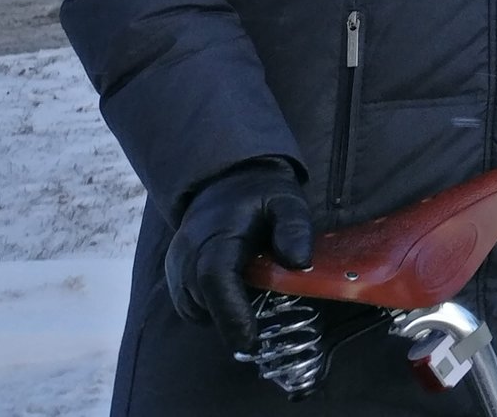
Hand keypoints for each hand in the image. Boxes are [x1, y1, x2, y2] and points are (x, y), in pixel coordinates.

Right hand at [164, 158, 313, 353]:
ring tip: (251, 284)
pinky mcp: (174, 275)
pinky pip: (191, 305)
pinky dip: (213, 305)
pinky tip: (235, 285)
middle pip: (204, 301)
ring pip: (197, 309)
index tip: (250, 340)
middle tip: (266, 303)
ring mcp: (176, 266)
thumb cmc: (261, 194)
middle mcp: (187, 253)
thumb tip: (298, 263)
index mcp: (217, 233)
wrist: (227, 180)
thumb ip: (294, 227)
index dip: (231, 313)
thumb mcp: (288, 201)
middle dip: (234, 315)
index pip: (215, 279)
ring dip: (224, 310)